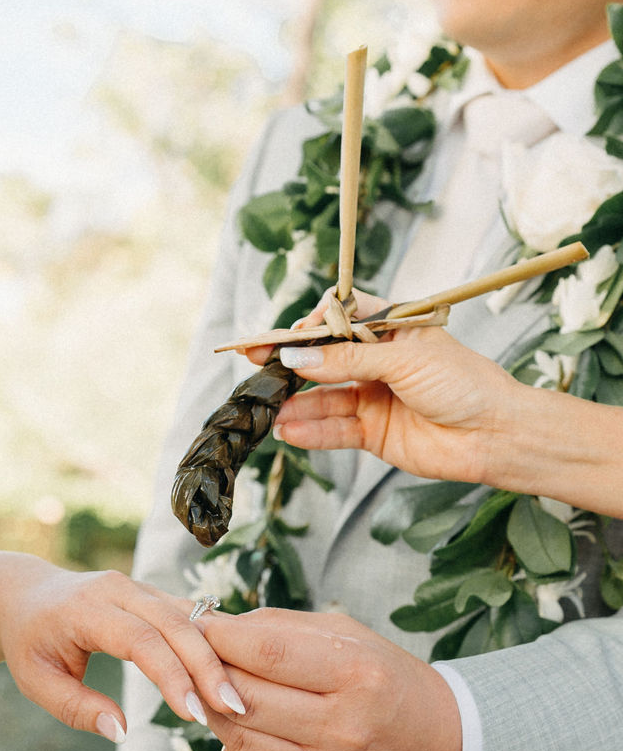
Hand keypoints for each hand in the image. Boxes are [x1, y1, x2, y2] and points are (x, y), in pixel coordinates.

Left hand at [0, 565, 245, 741]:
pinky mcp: (154, 595)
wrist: (26, 596)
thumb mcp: (36, 681)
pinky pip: (192, 614)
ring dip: (219, 654)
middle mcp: (119, 589)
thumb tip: (121, 732)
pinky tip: (238, 669)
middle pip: (176, 623)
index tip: (194, 713)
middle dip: (207, 666)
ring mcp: (140, 587)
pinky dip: (216, 641)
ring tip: (239, 696)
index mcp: (87, 608)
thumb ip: (76, 708)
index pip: (140, 640)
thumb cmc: (31, 643)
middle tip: (232, 708)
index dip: (172, 675)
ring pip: (191, 615)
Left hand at [194, 607, 462, 750]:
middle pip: (245, 697)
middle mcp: (342, 727)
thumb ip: (280, 628)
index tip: (202, 625)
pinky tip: (243, 735)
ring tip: (222, 691)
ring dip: (216, 709)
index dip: (223, 637)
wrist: (437, 742)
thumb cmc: (386, 679)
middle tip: (204, 657)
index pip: (267, 653)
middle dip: (212, 671)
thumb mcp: (348, 636)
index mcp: (356, 674)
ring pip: (237, 737)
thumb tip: (213, 624)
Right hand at [244, 284, 522, 485]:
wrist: (495, 434)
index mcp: (391, 328)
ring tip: (269, 407)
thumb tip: (297, 359)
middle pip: (323, 358)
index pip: (341, 316)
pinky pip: (334, 429)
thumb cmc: (464, 383)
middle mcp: (377, 361)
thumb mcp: (405, 360)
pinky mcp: (372, 432)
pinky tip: (289, 430)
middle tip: (256, 361)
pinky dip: (311, 431)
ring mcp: (372, 396)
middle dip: (289, 361)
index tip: (294, 335)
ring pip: (323, 397)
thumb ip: (348, 362)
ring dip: (295, 402)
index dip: (315, 324)